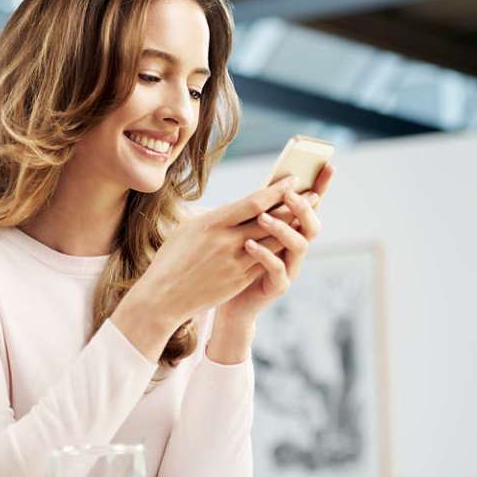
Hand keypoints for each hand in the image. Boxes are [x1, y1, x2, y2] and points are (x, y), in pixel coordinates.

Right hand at [111, 176, 298, 360]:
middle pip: (269, 220)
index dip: (276, 190)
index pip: (252, 202)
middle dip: (293, 207)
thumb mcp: (188, 229)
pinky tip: (289, 242)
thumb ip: (215, 217)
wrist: (164, 297)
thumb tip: (235, 208)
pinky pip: (266, 261)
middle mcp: (227, 242)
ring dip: (292, 229)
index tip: (291, 179)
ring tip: (306, 217)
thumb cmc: (172, 258)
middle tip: (313, 195)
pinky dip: (279, 250)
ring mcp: (235, 263)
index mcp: (212, 223)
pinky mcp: (239, 280)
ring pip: (273, 242)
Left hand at [217, 164, 332, 326]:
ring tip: (263, 218)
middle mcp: (296, 247)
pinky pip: (278, 269)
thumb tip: (262, 184)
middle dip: (303, 208)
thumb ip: (257, 211)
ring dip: (283, 229)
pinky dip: (265, 255)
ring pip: (299, 246)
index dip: (322, 186)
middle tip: (288, 194)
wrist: (228, 299)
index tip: (328, 165)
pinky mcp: (279, 285)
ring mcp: (291, 267)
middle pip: (312, 225)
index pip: (312, 205)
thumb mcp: (245, 229)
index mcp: (291, 229)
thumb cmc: (236, 260)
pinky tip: (249, 244)